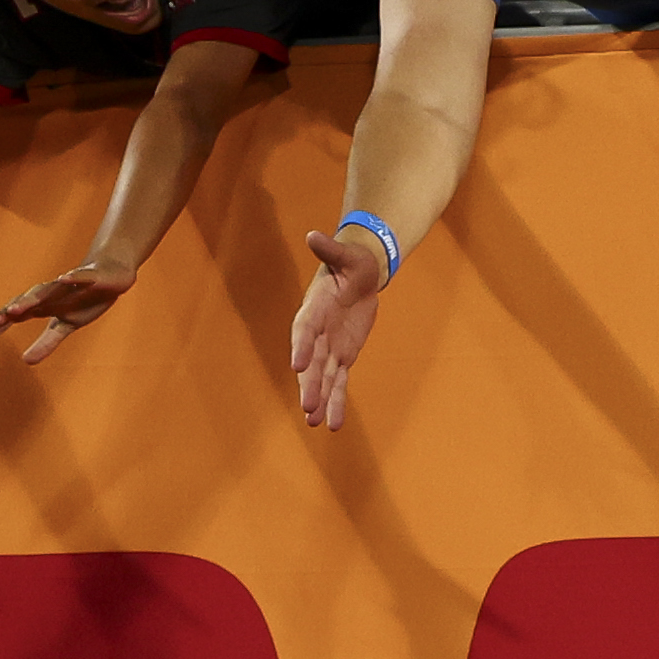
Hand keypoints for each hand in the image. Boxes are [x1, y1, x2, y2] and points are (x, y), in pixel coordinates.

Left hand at [0, 261, 138, 359]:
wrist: (111, 275)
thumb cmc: (85, 301)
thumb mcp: (66, 325)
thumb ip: (46, 342)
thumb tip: (25, 361)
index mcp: (44, 305)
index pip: (18, 314)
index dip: (3, 324)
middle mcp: (51, 293)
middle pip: (28, 300)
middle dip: (12, 309)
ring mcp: (69, 285)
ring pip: (48, 290)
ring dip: (32, 298)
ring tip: (17, 308)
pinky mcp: (89, 277)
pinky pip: (79, 277)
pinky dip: (71, 278)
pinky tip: (64, 278)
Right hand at [289, 225, 386, 427]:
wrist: (360, 275)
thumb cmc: (352, 262)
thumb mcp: (347, 255)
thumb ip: (330, 250)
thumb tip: (314, 235)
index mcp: (313, 310)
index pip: (304, 331)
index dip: (301, 346)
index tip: (298, 365)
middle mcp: (316, 333)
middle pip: (311, 362)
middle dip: (310, 384)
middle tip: (306, 407)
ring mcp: (328, 347)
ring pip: (323, 377)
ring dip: (319, 399)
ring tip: (314, 423)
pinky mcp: (342, 356)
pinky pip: (339, 382)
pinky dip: (336, 401)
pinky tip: (332, 424)